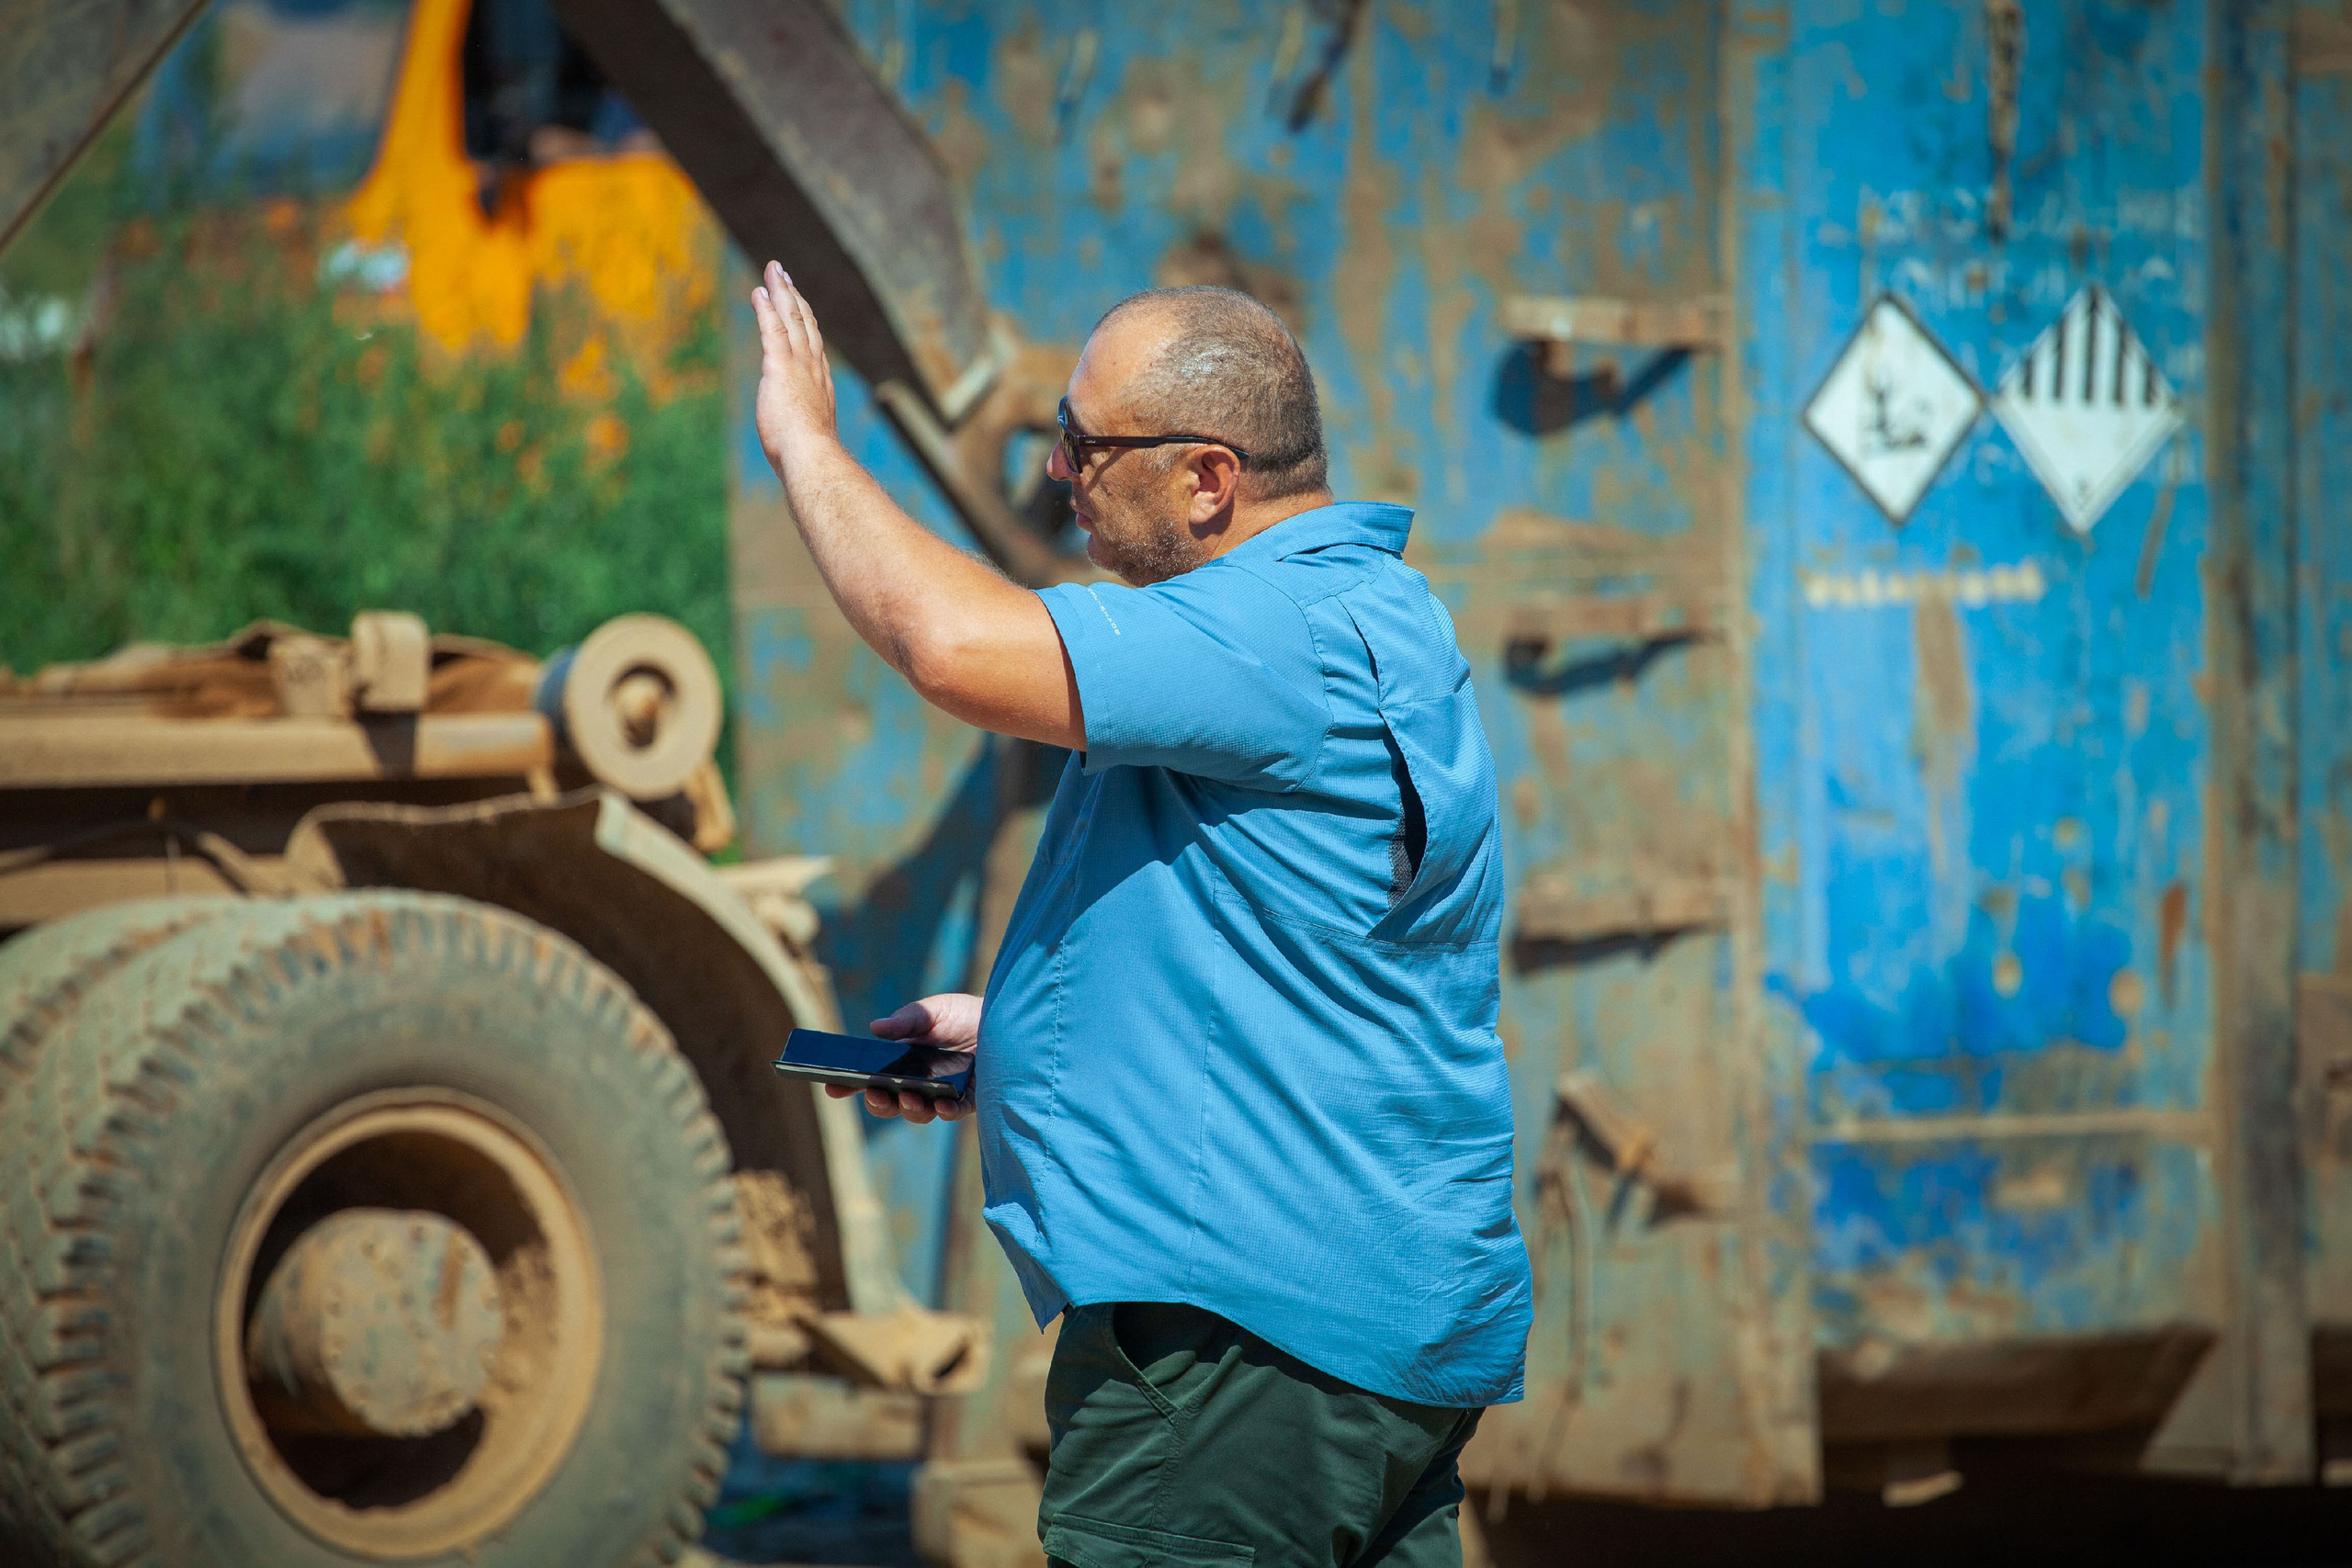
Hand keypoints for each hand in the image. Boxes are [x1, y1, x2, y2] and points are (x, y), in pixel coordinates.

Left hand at [750, 261, 837, 462]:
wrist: (813, 459)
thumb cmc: (811, 460)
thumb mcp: (808, 445)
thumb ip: (804, 436)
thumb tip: (803, 455)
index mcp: (819, 386)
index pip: (812, 346)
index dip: (805, 322)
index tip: (799, 305)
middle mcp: (813, 370)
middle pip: (804, 324)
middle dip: (794, 297)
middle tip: (784, 274)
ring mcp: (798, 367)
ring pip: (791, 319)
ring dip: (781, 292)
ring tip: (773, 270)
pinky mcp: (780, 367)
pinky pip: (773, 330)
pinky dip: (766, 308)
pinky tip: (759, 291)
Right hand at [828, 992, 980, 1124]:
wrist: (1008, 1021)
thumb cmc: (965, 1015)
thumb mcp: (933, 1011)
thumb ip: (906, 1020)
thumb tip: (876, 1028)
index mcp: (902, 1061)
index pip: (871, 1077)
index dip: (849, 1085)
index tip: (832, 1087)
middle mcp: (919, 1082)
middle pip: (889, 1102)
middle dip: (877, 1102)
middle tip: (874, 1093)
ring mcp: (941, 1094)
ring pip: (917, 1112)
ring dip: (909, 1107)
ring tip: (910, 1095)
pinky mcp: (967, 1101)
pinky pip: (952, 1112)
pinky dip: (944, 1109)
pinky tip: (942, 1101)